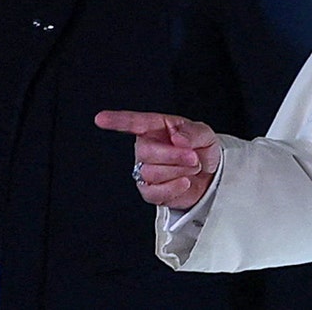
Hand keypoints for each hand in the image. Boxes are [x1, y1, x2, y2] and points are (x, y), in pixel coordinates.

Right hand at [94, 111, 220, 209]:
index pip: (133, 123)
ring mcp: (145, 170)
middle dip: (173, 156)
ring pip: (151, 173)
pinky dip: (173, 188)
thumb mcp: (205, 134)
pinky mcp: (150, 191)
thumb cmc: (202, 150)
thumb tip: (178, 137)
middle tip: (193, 157)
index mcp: (156, 128)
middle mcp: (146, 148)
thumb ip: (193, 132)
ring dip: (178, 172)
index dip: (116, 121)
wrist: (211, 177)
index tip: (101, 119)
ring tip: (191, 168)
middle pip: (145, 152)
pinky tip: (184, 182)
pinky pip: (153, 192)